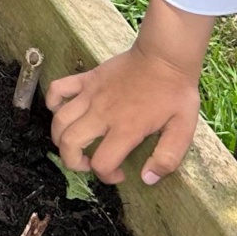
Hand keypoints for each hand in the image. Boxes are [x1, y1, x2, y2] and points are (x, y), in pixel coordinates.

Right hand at [44, 44, 200, 187]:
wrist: (164, 56)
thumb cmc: (175, 92)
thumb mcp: (183, 128)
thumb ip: (167, 157)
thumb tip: (148, 179)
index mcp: (125, 129)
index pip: (102, 163)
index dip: (107, 177)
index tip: (119, 174)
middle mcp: (102, 113)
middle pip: (69, 144)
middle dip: (73, 162)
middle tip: (89, 163)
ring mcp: (91, 94)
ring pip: (59, 121)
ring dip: (60, 138)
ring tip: (75, 143)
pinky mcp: (87, 78)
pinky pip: (58, 89)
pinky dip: (53, 102)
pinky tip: (63, 111)